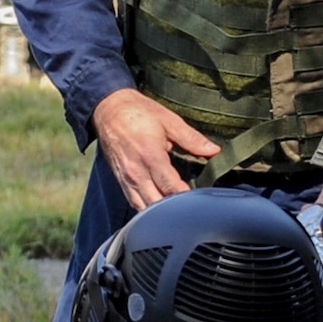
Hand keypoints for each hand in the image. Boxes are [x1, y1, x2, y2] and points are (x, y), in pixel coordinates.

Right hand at [90, 88, 217, 210]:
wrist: (109, 109)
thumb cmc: (138, 112)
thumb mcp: (168, 120)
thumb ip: (191, 138)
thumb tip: (213, 150)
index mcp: (150, 155)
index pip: (170, 186)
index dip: (185, 197)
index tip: (199, 201)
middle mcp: (136, 171)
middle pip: (156, 203)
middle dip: (173, 209)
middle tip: (191, 208)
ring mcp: (126, 178)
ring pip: (143, 207)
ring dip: (159, 212)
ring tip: (177, 211)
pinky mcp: (120, 181)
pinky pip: (133, 202)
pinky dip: (146, 208)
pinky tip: (159, 208)